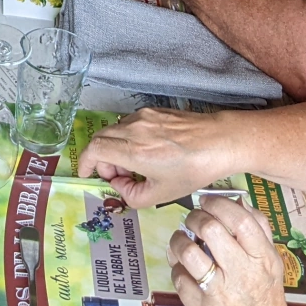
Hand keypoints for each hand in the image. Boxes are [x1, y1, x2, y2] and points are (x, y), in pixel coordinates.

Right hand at [77, 107, 228, 207]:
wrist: (220, 141)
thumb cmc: (194, 170)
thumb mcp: (162, 194)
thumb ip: (131, 196)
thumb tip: (119, 185)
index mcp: (135, 150)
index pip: (94, 149)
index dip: (85, 163)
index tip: (88, 175)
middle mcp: (135, 128)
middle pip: (100, 138)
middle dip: (101, 160)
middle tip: (117, 177)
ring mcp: (144, 116)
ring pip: (114, 130)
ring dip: (114, 149)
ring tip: (134, 166)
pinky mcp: (153, 110)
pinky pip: (129, 124)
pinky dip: (127, 139)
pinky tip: (146, 153)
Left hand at [168, 200, 288, 305]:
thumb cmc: (264, 290)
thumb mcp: (271, 259)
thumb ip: (260, 227)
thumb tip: (240, 200)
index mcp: (262, 257)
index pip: (241, 221)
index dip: (219, 204)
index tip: (207, 201)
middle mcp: (242, 273)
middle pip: (211, 231)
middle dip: (195, 218)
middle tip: (192, 218)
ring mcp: (221, 291)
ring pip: (189, 254)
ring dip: (178, 241)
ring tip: (180, 239)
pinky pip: (180, 279)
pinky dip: (176, 268)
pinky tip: (182, 266)